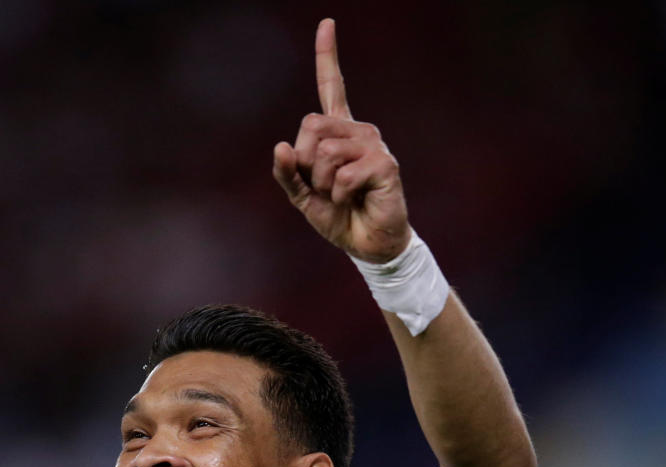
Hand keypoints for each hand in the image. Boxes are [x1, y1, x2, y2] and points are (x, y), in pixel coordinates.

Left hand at [272, 19, 410, 263]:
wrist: (367, 244)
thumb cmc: (337, 216)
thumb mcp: (302, 196)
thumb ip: (287, 173)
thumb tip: (280, 146)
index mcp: (337, 133)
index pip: (332, 88)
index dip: (327, 56)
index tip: (327, 23)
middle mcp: (357, 131)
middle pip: (310, 126)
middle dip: (305, 164)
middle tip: (324, 186)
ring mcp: (373, 144)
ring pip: (324, 153)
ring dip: (323, 183)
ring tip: (341, 195)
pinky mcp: (385, 163)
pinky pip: (342, 175)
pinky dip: (339, 195)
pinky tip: (355, 200)